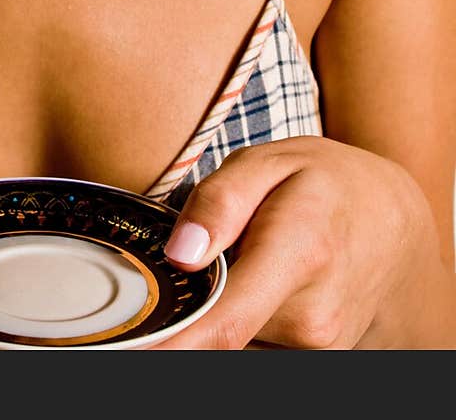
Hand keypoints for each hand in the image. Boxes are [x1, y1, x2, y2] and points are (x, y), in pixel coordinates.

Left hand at [152, 138, 441, 348]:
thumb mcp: (271, 161)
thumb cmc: (325, 184)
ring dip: (219, 305)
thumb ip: (220, 200)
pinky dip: (240, 317)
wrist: (392, 225)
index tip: (129, 347)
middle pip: (215, 328)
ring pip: (232, 337)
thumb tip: (180, 254)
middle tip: (198, 254)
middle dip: (188, 298)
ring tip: (245, 259)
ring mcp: (317, 347)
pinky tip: (257, 284)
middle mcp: (312, 317)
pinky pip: (252, 343)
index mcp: (299, 254)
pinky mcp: (313, 359)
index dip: (169, 345)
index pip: (222, 323)